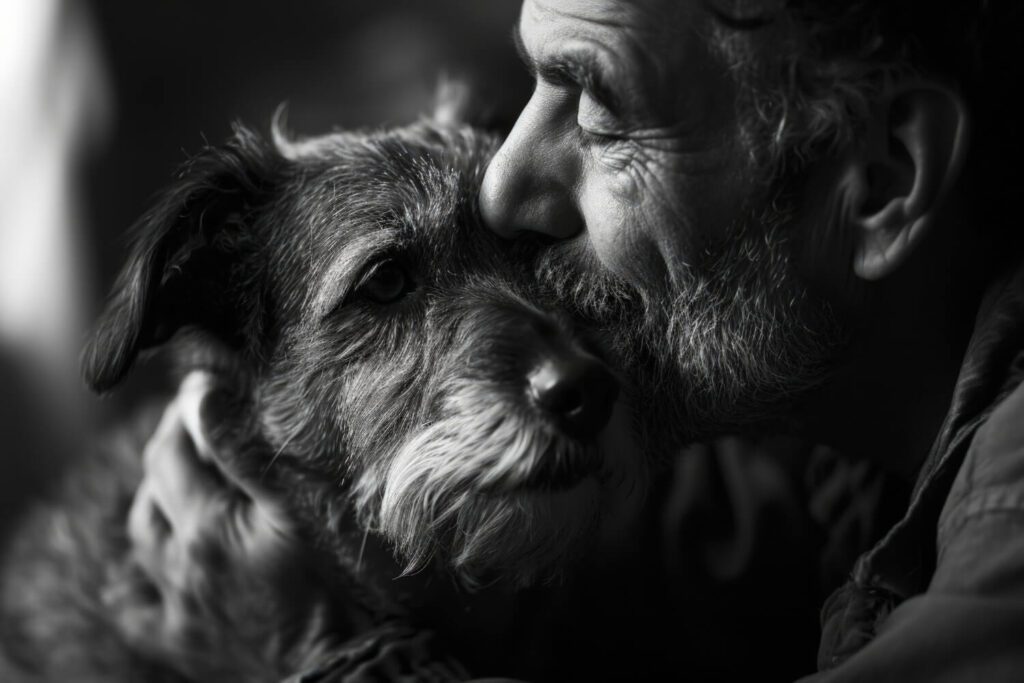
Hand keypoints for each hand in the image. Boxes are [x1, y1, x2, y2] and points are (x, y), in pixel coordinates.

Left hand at [112, 371, 335, 681]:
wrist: (332, 658)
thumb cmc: (324, 583)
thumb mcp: (292, 508)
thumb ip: (242, 453)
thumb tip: (204, 398)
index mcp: (205, 526)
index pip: (170, 453)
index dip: (181, 414)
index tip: (202, 388)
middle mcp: (178, 563)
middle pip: (152, 491)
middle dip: (169, 450)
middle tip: (195, 427)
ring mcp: (175, 603)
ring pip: (142, 539)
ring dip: (154, 501)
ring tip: (179, 483)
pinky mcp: (180, 638)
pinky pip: (135, 608)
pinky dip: (131, 581)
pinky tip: (139, 566)